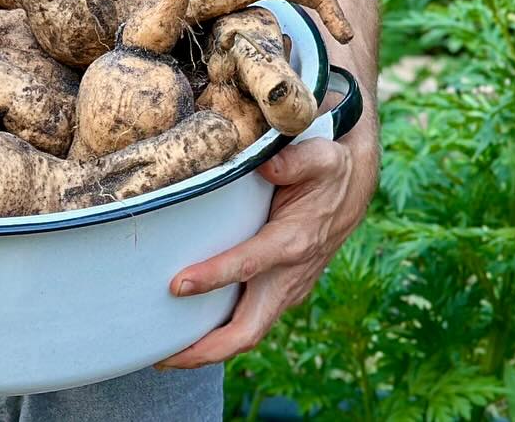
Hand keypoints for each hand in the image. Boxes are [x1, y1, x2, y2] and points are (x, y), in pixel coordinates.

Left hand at [158, 130, 377, 368]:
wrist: (352, 188)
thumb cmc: (329, 170)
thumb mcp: (320, 156)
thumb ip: (293, 161)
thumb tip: (264, 165)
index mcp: (294, 242)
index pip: (249, 265)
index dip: (214, 277)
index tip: (177, 284)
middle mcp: (290, 275)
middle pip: (248, 329)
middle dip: (206, 348)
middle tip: (162, 356)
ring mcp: (286, 288)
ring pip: (247, 332)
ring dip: (209, 348)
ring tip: (165, 355)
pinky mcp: (281, 290)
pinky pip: (250, 320)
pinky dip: (221, 332)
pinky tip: (190, 332)